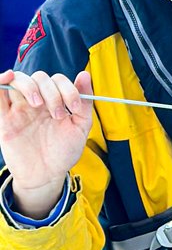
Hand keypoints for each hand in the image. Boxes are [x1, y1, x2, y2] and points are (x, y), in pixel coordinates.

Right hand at [0, 69, 92, 217]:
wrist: (46, 175)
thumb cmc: (63, 152)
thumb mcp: (80, 128)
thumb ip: (84, 103)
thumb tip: (85, 75)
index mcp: (56, 101)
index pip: (58, 80)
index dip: (68, 89)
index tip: (73, 108)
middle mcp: (38, 102)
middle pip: (40, 78)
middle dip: (51, 92)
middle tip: (57, 115)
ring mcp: (21, 108)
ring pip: (19, 81)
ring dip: (29, 86)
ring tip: (37, 104)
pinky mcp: (5, 118)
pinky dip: (1, 80)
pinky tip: (8, 77)